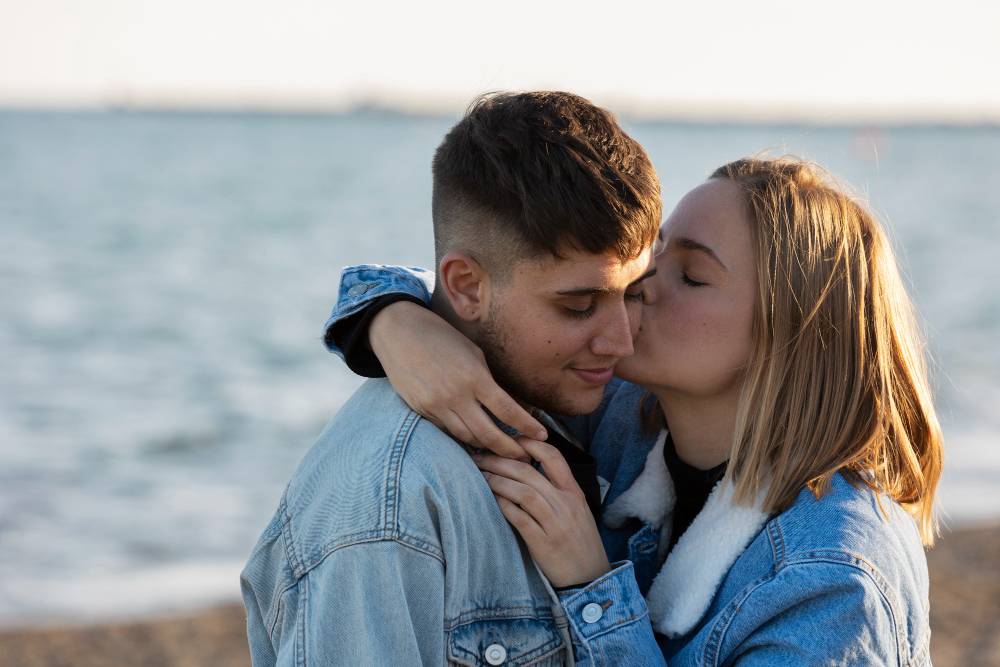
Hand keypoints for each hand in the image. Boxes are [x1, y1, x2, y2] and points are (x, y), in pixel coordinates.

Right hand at [368, 301, 546, 458]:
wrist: (399, 333)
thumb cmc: (442, 338)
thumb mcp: (473, 353)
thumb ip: (489, 381)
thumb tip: (508, 406)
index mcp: (474, 377)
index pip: (508, 411)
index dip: (528, 427)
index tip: (542, 436)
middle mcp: (455, 395)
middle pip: (488, 435)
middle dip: (510, 449)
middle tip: (524, 456)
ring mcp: (436, 406)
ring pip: (467, 437)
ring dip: (486, 447)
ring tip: (502, 450)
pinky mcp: (422, 411)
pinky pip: (448, 431)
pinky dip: (463, 437)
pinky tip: (475, 440)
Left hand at [474, 438, 611, 587]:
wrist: (591, 579)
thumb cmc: (579, 543)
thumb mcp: (577, 511)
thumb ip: (557, 491)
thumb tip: (526, 471)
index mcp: (574, 493)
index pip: (553, 456)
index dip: (528, 443)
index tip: (508, 439)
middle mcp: (566, 504)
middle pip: (529, 472)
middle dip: (499, 461)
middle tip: (479, 457)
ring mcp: (555, 524)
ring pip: (523, 492)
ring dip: (497, 481)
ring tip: (480, 477)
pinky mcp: (543, 543)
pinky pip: (519, 518)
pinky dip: (503, 506)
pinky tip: (491, 500)